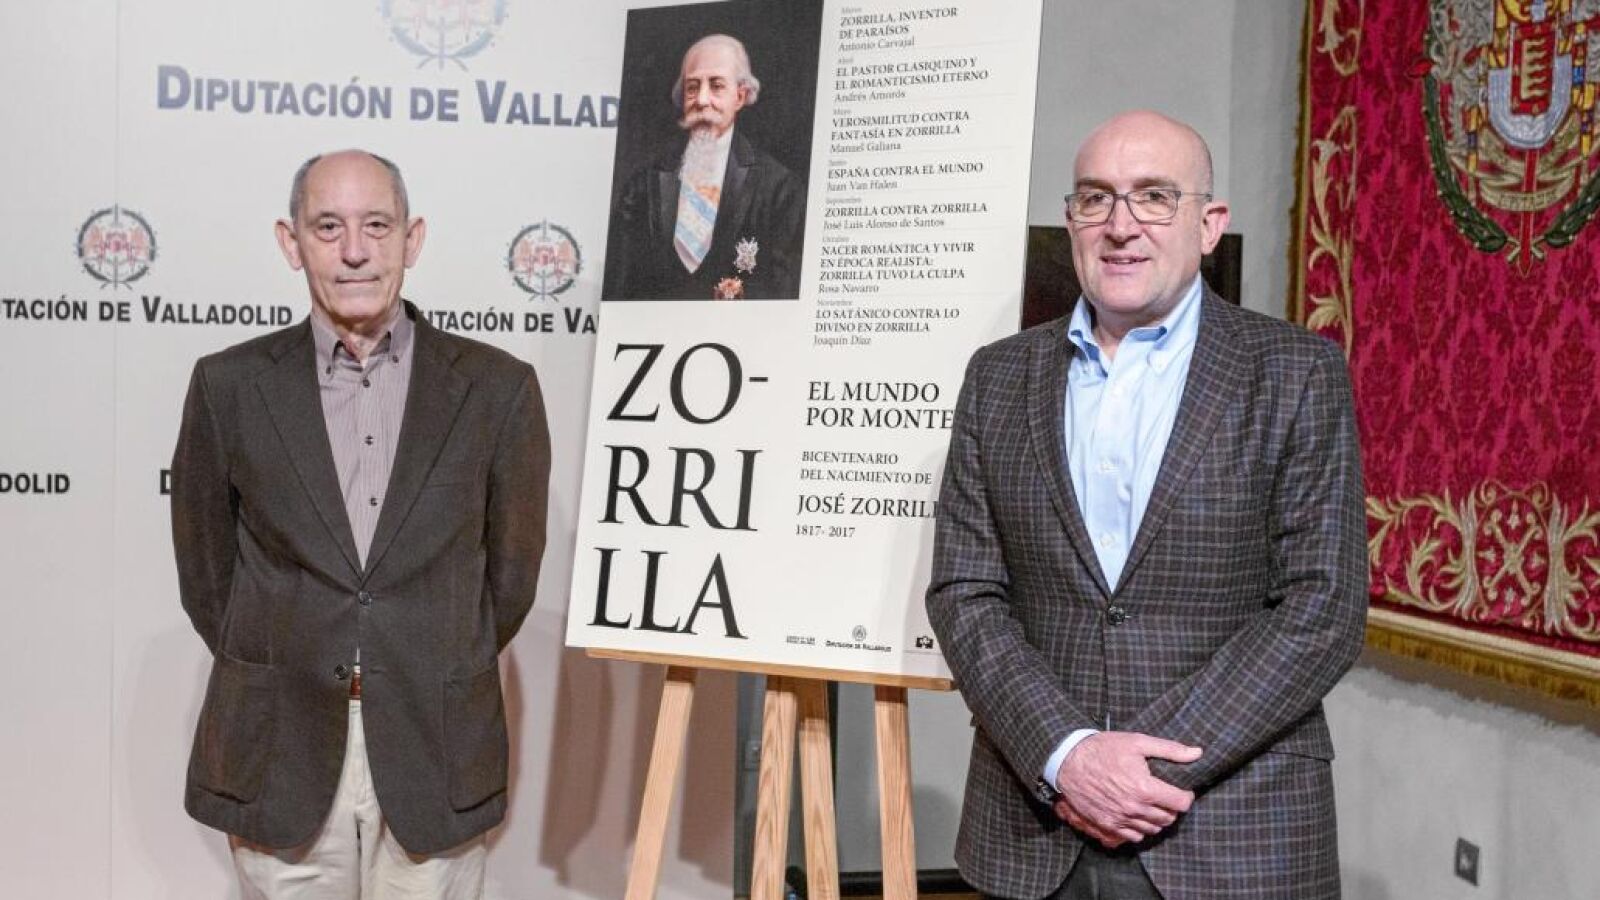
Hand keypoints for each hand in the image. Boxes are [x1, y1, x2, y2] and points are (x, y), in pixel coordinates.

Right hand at [1051, 731, 1200, 847]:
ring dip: (1157, 819)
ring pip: (1153, 829)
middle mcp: (1135, 808)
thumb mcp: (1137, 742)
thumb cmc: (1103, 749)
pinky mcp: (1108, 826)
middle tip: (1165, 795)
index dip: (1185, 796)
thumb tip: (1197, 753)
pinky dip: (1140, 828)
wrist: (1068, 761)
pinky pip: (1134, 836)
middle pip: (1169, 818)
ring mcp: (1121, 820)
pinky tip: (1136, 814)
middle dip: (1172, 807)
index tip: (1181, 790)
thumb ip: (1170, 749)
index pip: (1181, 803)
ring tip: (1151, 804)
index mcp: (1145, 788)